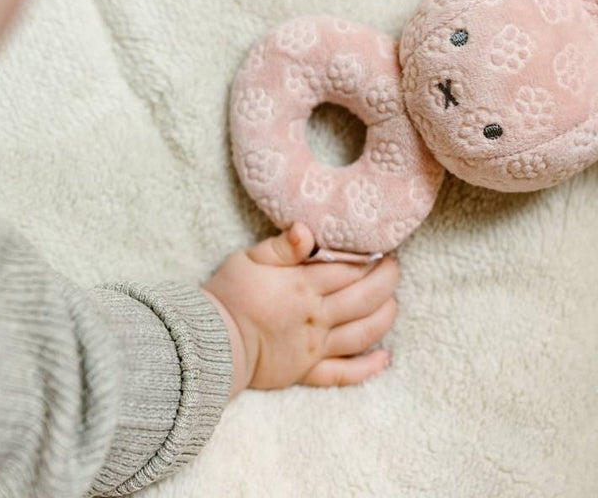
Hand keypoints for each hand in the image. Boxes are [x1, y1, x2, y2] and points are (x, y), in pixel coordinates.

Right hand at [202, 224, 398, 397]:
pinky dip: (368, 367)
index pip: (348, 271)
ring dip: (384, 317)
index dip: (369, 259)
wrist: (209, 342)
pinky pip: (344, 374)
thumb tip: (307, 229)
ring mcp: (315, 347)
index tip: (380, 249)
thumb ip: (280, 247)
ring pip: (362, 334)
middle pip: (363, 299)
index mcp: (302, 287)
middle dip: (386, 282)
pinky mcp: (308, 371)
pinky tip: (385, 357)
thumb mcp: (247, 260)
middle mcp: (316, 317)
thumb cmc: (228, 296)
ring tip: (393, 302)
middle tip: (394, 268)